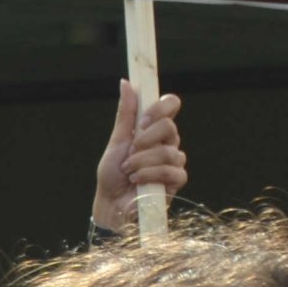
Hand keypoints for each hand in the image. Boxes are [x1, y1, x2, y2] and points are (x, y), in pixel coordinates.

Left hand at [94, 77, 187, 231]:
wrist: (110, 203)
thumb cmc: (112, 174)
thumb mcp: (116, 141)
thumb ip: (126, 114)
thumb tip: (126, 83)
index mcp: (155, 129)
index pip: (171, 104)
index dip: (161, 107)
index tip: (144, 119)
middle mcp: (168, 142)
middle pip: (170, 126)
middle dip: (145, 140)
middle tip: (131, 151)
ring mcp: (174, 161)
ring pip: (169, 151)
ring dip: (142, 162)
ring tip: (129, 171)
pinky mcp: (177, 181)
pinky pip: (171, 171)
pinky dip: (150, 175)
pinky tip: (138, 181)